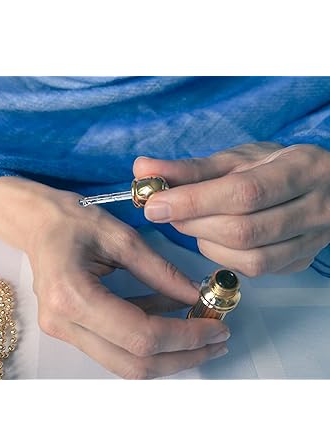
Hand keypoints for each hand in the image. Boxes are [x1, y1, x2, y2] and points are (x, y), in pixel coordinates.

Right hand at [0, 176, 229, 378]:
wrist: (34, 224)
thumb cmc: (71, 220)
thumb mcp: (120, 236)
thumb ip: (159, 270)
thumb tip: (195, 295)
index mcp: (73, 296)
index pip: (140, 336)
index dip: (185, 337)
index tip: (217, 326)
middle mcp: (64, 324)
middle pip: (134, 364)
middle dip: (182, 356)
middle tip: (217, 338)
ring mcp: (64, 332)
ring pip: (126, 364)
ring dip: (168, 353)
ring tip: (201, 330)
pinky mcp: (71, 330)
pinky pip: (116, 347)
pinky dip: (148, 338)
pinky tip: (170, 315)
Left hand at [134, 142, 329, 275]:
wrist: (319, 186)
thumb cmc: (273, 167)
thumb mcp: (235, 159)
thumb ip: (189, 168)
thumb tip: (142, 169)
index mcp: (301, 170)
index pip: (243, 193)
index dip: (193, 201)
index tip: (155, 204)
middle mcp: (315, 209)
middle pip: (242, 230)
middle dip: (193, 223)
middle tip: (167, 211)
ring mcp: (311, 241)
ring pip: (249, 258)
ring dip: (206, 242)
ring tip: (192, 222)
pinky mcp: (299, 263)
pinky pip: (254, 271)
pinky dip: (222, 257)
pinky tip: (213, 239)